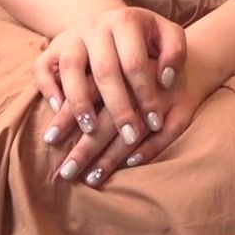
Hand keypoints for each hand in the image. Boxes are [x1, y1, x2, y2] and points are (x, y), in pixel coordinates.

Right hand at [33, 6, 184, 160]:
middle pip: (104, 69)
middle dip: (118, 107)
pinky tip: (59, 111)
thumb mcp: (167, 35)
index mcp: (125, 20)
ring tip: (89, 130)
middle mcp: (95, 25)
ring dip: (79, 102)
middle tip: (130, 137)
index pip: (135, 62)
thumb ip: (174, 52)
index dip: (146, 94)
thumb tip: (164, 80)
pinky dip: (47, 88)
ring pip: (70, 68)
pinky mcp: (53, 47)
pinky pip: (42, 68)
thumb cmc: (146, 38)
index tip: (155, 123)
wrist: (111, 22)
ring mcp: (71, 36)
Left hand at [46, 55, 227, 188]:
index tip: (49, 140)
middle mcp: (140, 79)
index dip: (68, 116)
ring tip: (91, 178)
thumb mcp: (110, 56)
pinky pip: (167, 132)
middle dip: (86, 148)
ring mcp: (163, 95)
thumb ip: (82, 76)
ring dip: (112, 157)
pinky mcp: (183, 106)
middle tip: (66, 172)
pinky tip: (130, 163)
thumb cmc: (134, 60)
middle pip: (108, 118)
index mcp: (116, 60)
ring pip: (136, 130)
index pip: (87, 92)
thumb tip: (50, 101)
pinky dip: (149, 148)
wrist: (185, 55)